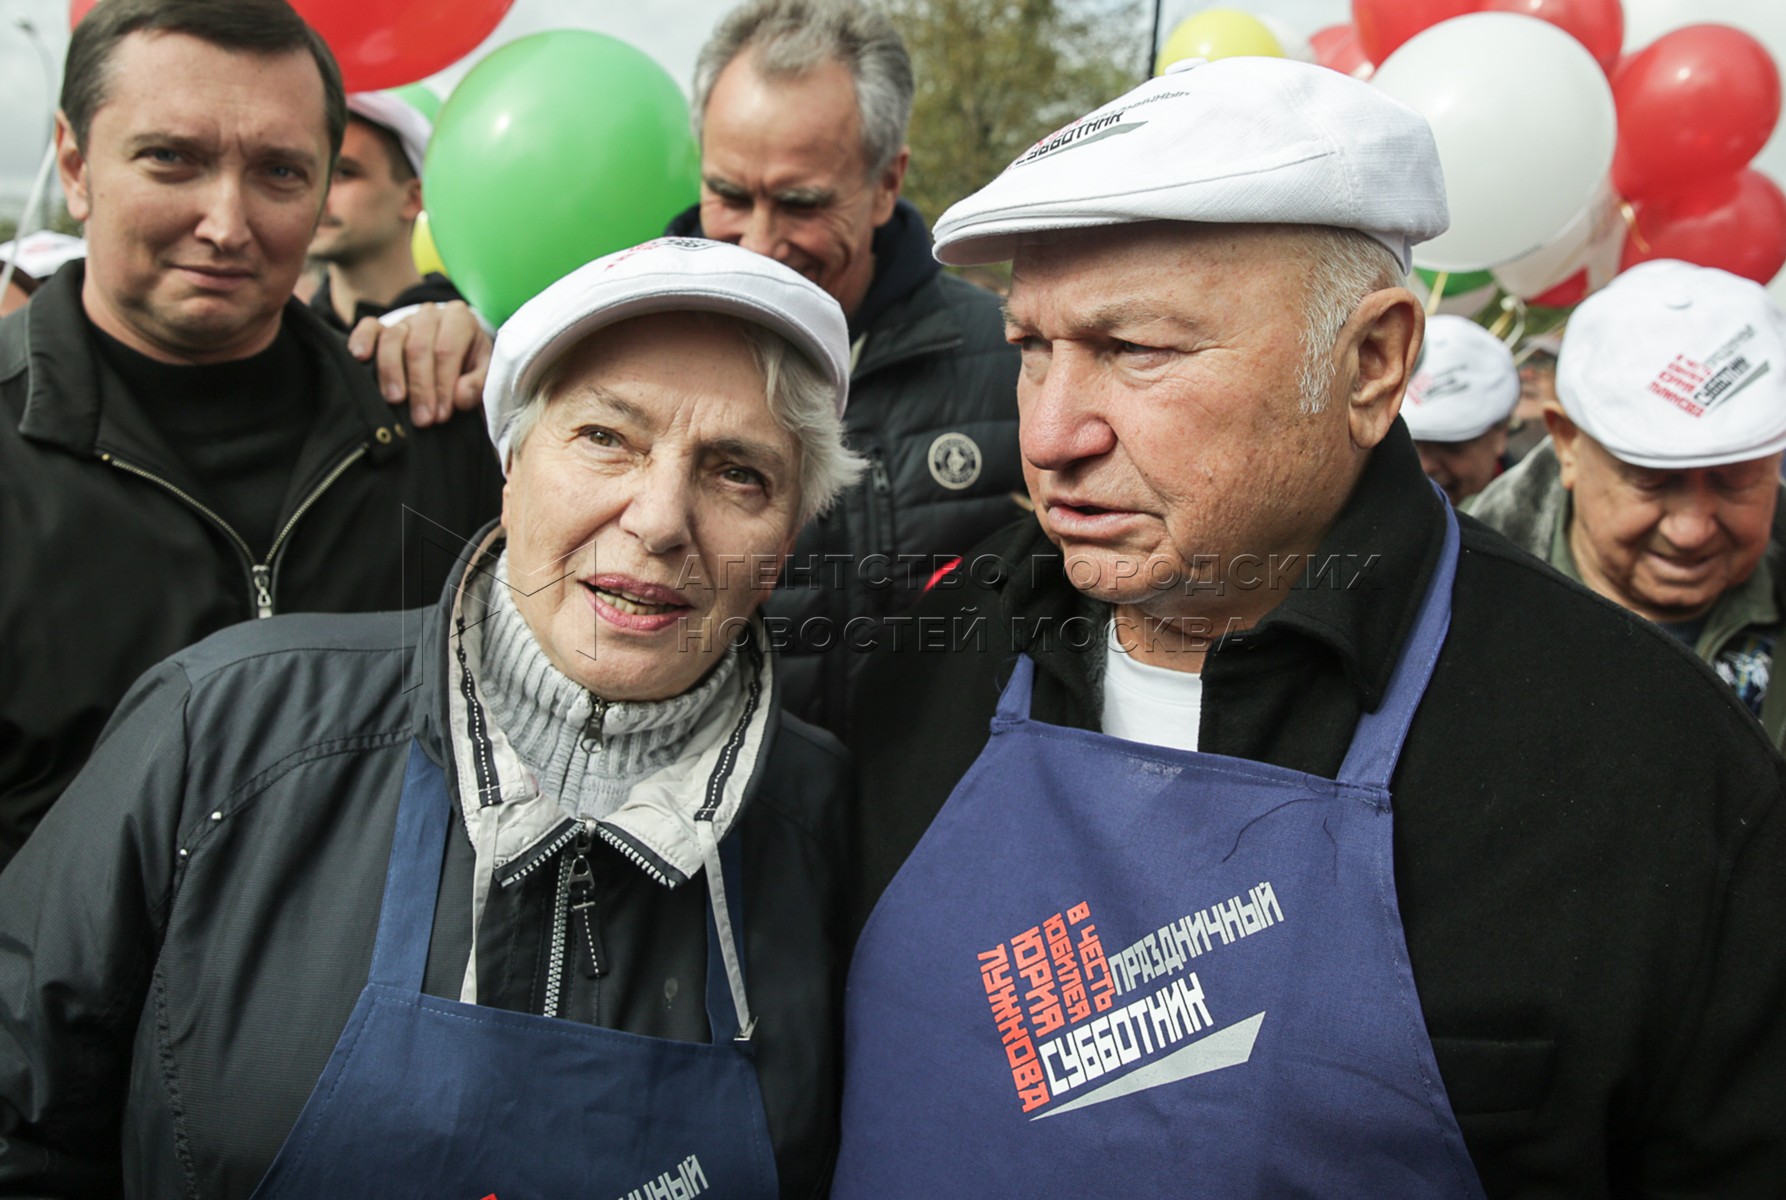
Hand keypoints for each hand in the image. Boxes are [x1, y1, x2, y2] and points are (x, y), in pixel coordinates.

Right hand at [349, 300, 490, 427]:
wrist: (454, 349)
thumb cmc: (469, 363)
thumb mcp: (483, 371)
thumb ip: (478, 384)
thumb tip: (460, 397)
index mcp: (459, 319)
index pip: (446, 350)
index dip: (442, 384)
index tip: (441, 415)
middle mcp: (430, 314)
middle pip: (418, 347)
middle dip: (419, 387)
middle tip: (422, 418)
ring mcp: (404, 319)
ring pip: (392, 339)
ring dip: (391, 373)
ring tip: (395, 400)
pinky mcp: (381, 326)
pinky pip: (368, 327)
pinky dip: (362, 340)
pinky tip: (360, 358)